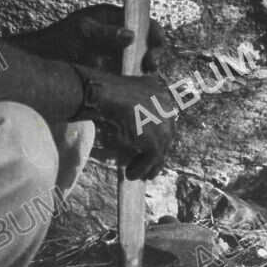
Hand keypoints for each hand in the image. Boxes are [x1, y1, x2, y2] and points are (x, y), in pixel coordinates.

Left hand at [27, 4, 164, 73]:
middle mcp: (122, 38)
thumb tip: (131, 35)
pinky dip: (138, 82)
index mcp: (116, 20)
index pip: (142, 21)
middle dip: (155, 52)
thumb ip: (105, 32)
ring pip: (143, 62)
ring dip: (149, 69)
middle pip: (148, 44)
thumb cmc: (61, 37)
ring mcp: (119, 57)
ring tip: (147, 75)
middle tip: (151, 63)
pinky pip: (132, 78)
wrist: (44, 59)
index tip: (157, 41)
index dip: (153, 30)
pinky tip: (138, 87)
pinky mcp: (115, 74)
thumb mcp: (82, 30)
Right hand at [75, 65, 175, 180]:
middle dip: (156, 149)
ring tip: (139, 174)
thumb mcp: (123, 94)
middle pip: (165, 134)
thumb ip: (133, 104)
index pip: (162, 117)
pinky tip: (130, 175)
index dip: (154, 132)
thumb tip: (132, 123)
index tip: (146, 142)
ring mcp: (163, 126)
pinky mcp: (155, 141)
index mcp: (158, 92)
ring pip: (160, 149)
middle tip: (146, 161)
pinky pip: (151, 160)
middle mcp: (166, 107)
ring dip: (149, 163)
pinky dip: (140, 168)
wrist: (100, 95)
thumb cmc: (103, 92)